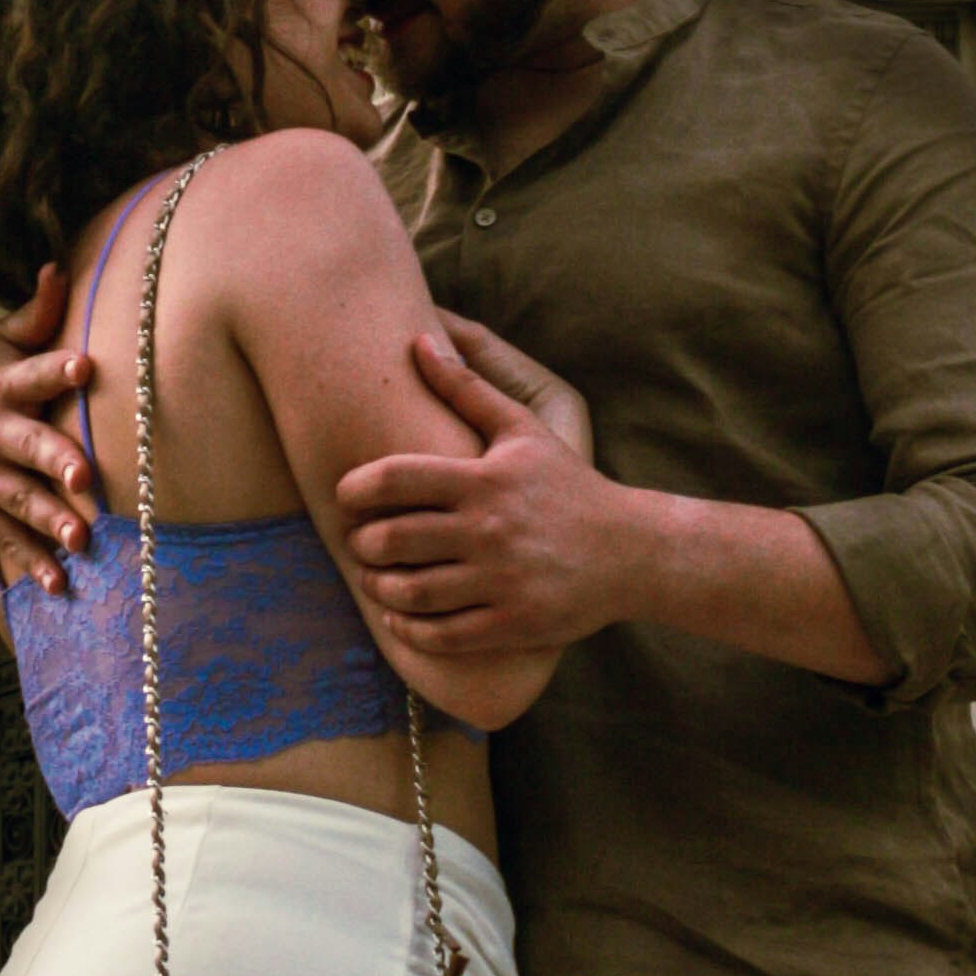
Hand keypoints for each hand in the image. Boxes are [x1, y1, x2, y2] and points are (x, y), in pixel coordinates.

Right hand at [0, 265, 97, 595]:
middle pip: (27, 444)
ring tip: (82, 539)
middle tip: (84, 474)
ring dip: (51, 520)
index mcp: (0, 384)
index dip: (58, 369)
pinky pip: (6, 539)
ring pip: (20, 499)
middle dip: (55, 459)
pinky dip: (30, 563)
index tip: (85, 366)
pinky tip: (58, 584)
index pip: (33, 372)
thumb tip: (58, 265)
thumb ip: (34, 316)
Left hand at [336, 331, 642, 659]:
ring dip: (379, 587)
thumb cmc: (568, 485)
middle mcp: (488, 530)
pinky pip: (442, 635)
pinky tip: (400, 616)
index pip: (398, 478)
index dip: (357, 486)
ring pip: (412, 592)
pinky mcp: (511, 624)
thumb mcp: (522, 428)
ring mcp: (499, 581)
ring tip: (374, 577)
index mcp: (485, 480)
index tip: (345, 494)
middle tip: (358, 541)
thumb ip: (467, 387)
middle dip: (363, 543)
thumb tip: (419, 341)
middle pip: (394, 539)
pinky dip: (409, 628)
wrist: (631, 550)